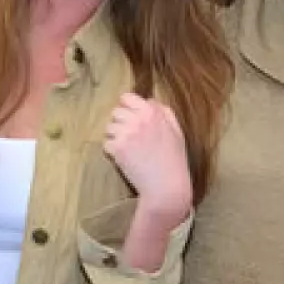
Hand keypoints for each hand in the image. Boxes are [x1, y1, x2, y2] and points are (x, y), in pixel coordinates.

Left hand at [102, 93, 191, 221]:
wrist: (167, 186)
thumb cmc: (175, 160)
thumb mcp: (177, 132)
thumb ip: (165, 114)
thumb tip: (150, 101)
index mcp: (153, 113)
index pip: (128, 97)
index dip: (127, 107)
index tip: (130, 117)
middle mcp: (138, 120)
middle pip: (116, 112)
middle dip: (120, 122)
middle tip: (128, 136)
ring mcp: (126, 134)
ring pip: (109, 127)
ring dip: (114, 136)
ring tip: (125, 148)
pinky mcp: (117, 149)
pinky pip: (106, 144)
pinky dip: (111, 151)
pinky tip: (122, 158)